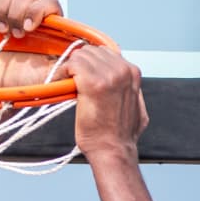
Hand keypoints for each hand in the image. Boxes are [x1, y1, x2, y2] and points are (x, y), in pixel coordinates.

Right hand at [0, 0, 65, 89]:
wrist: (0, 86)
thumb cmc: (26, 81)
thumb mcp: (51, 75)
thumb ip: (65, 65)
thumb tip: (77, 59)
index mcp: (49, 25)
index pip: (50, 2)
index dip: (38, 10)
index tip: (29, 29)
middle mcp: (32, 13)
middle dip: (19, 11)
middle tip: (15, 35)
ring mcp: (12, 10)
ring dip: (4, 7)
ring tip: (1, 30)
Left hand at [68, 44, 146, 161]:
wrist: (112, 149)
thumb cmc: (119, 133)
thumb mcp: (135, 105)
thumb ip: (129, 88)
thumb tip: (123, 82)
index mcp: (132, 72)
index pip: (105, 52)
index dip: (90, 62)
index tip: (81, 73)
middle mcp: (122, 70)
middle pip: (91, 51)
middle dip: (79, 63)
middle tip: (72, 78)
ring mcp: (108, 75)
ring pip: (81, 55)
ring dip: (71, 67)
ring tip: (69, 83)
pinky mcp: (92, 83)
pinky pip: (73, 64)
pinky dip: (64, 72)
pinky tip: (65, 84)